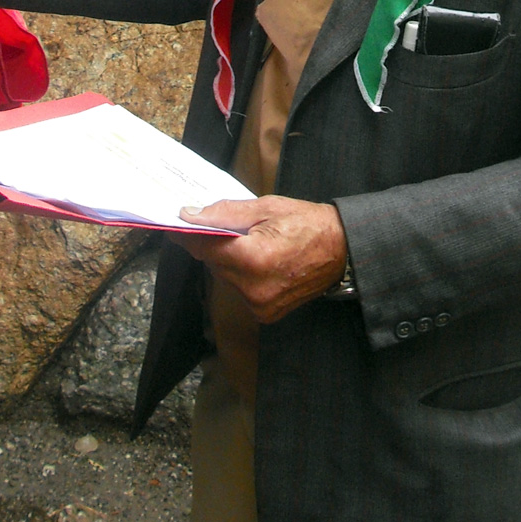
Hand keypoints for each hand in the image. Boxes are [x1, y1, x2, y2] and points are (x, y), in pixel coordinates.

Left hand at [175, 196, 347, 323]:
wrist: (342, 250)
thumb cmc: (308, 223)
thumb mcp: (266, 207)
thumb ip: (225, 213)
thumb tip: (190, 215)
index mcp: (253, 259)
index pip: (204, 247)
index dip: (188, 234)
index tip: (177, 223)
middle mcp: (253, 289)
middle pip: (213, 263)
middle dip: (214, 244)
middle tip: (223, 225)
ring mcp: (259, 306)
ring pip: (225, 277)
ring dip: (229, 259)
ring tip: (250, 241)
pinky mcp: (265, 314)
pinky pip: (239, 289)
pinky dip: (242, 274)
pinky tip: (259, 260)